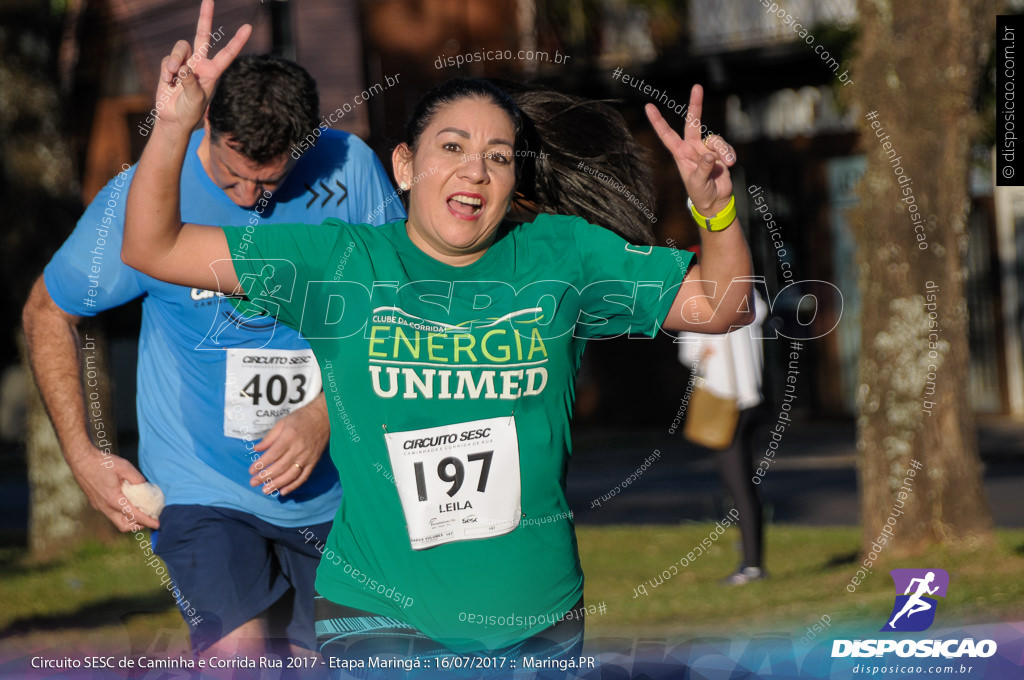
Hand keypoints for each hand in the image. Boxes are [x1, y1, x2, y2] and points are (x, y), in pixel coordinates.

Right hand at [66, 446, 159, 530]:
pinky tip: (128, 504)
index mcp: (113, 500)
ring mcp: (99, 506)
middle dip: (138, 526)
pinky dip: (121, 514)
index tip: (158, 524)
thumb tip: (146, 486)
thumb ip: (137, 478)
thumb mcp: (124, 466)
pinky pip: (110, 514)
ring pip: (116, 521)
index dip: (148, 521)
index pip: (134, 516)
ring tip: (141, 512)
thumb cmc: (102, 462)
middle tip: (150, 519)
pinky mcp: (96, 503)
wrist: (80, 459)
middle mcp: (105, 507)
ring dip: (129, 520)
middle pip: (124, 525)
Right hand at [153, 0, 251, 133]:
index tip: (248, 27)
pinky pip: (167, 59)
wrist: (174, 119)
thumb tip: (183, 68)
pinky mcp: (169, 65)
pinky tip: (167, 82)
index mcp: (213, 72)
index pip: (227, 53)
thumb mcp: (196, 100)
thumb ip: (191, 83)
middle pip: (202, 34)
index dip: (237, 40)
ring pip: (180, 47)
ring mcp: (184, 63)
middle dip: (205, 16)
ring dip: (174, 59)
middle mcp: (200, 63)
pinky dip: (166, 70)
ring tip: (172, 75)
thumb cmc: (190, 112)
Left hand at [248, 395, 329, 495]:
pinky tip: (283, 491)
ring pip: (291, 474)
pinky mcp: (314, 462)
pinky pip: (304, 476)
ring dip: (278, 484)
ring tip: (265, 490)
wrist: (324, 418)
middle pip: (281, 466)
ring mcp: (307, 457)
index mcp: (290, 437)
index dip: (261, 464)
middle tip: (253, 483)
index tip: (251, 471)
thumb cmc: (300, 419)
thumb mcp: (282, 423)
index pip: (273, 454)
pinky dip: (294, 486)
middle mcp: (299, 448)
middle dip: (266, 476)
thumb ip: (269, 438)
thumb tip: (256, 449)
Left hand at [645, 84, 736, 215]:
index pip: (666, 134)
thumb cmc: (700, 193)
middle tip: (697, 87)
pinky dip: (730, 154)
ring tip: (728, 164)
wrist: (716, 200)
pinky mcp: (721, 153)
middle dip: (696, 104)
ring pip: (716, 138)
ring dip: (723, 150)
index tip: (648, 106)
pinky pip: (726, 147)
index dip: (658, 121)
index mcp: (681, 153)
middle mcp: (693, 147)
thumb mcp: (697, 183)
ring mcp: (707, 149)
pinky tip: (731, 164)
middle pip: (693, 122)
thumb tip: (710, 155)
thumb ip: (703, 169)